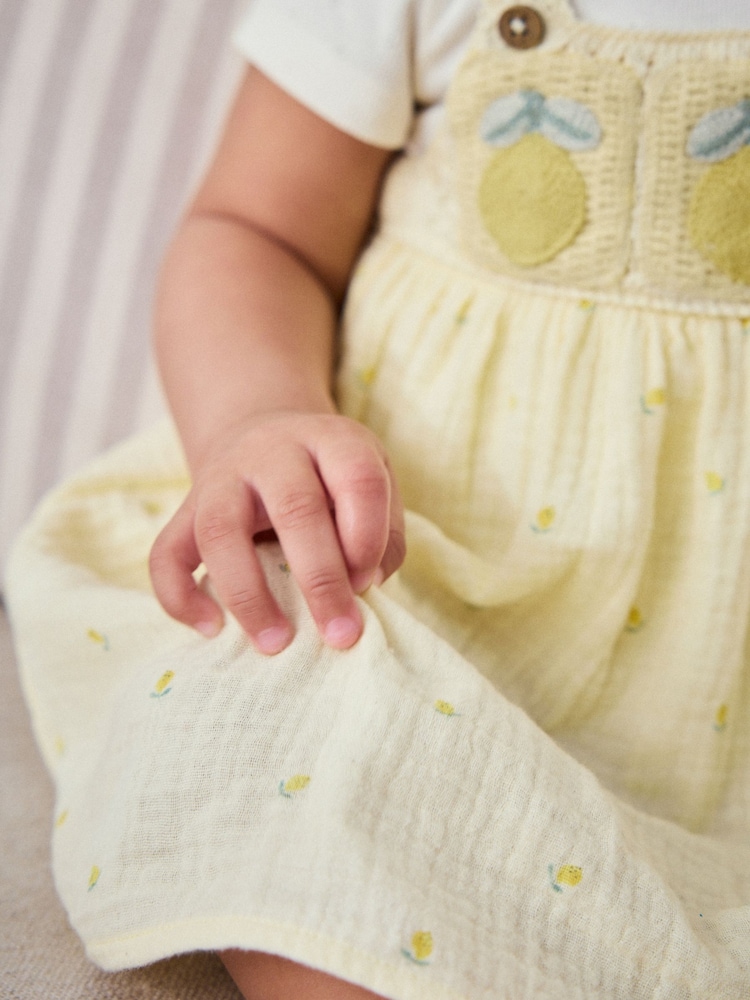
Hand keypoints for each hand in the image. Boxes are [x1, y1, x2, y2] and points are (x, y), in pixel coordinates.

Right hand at [149, 411, 404, 653]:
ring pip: (220, 530)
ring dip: (248, 593)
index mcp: (331, 439)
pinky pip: (166, 552)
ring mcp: (222, 478)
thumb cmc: (331, 478)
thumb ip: (383, 533)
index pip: (358, 478)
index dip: (368, 536)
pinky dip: (181, 596)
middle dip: (321, 579)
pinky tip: (211, 629)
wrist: (265, 437)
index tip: (369, 583)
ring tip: (275, 642)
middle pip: (294, 507)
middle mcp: (273, 451)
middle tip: (340, 634)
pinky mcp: (186, 508)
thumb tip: (366, 585)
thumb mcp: (372, 483)